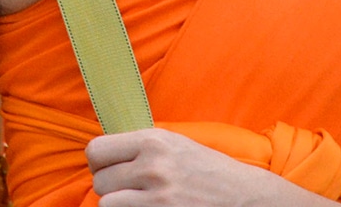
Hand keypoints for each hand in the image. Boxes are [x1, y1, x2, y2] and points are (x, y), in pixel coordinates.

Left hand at [87, 128, 319, 206]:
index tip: (110, 168)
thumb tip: (102, 152)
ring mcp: (157, 196)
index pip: (96, 150)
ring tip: (137, 200)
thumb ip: (140, 145)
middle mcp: (153, 166)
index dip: (99, 162)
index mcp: (153, 141)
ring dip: (118, 203)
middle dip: (110, 186)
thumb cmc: (206, 169)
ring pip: (106, 203)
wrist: (244, 196)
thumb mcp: (175, 144)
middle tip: (129, 188)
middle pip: (99, 180)